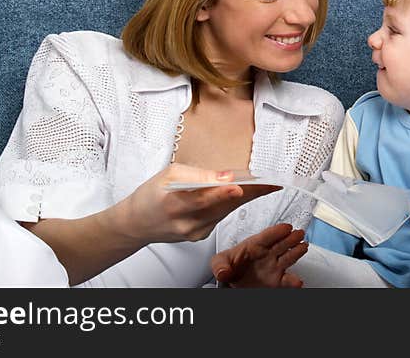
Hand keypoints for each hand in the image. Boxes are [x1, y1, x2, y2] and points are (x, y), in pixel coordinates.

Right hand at [113, 164, 280, 244]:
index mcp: (175, 203)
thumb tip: (225, 176)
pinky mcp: (200, 236)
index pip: (203, 197)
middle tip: (272, 182)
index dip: (222, 192)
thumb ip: (198, 175)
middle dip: (250, 193)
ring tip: (266, 184)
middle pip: (223, 206)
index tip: (239, 185)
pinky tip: (244, 194)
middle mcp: (187, 222)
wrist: (137, 223)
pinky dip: (232, 204)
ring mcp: (195, 232)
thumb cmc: (151, 195)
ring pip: (226, 212)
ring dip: (246, 198)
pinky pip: (221, 217)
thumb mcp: (169, 175)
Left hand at [211, 223, 308, 287]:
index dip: (276, 231)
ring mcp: (273, 266)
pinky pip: (287, 280)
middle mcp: (267, 254)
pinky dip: (294, 281)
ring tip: (304, 247)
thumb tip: (223, 272)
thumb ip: (220, 265)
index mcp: (254, 245)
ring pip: (288, 257)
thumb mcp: (218, 262)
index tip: (286, 227)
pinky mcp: (277, 280)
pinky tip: (298, 281)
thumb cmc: (228, 266)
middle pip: (281, 243)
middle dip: (291, 238)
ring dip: (297, 252)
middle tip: (299, 233)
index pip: (266, 236)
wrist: (232, 281)